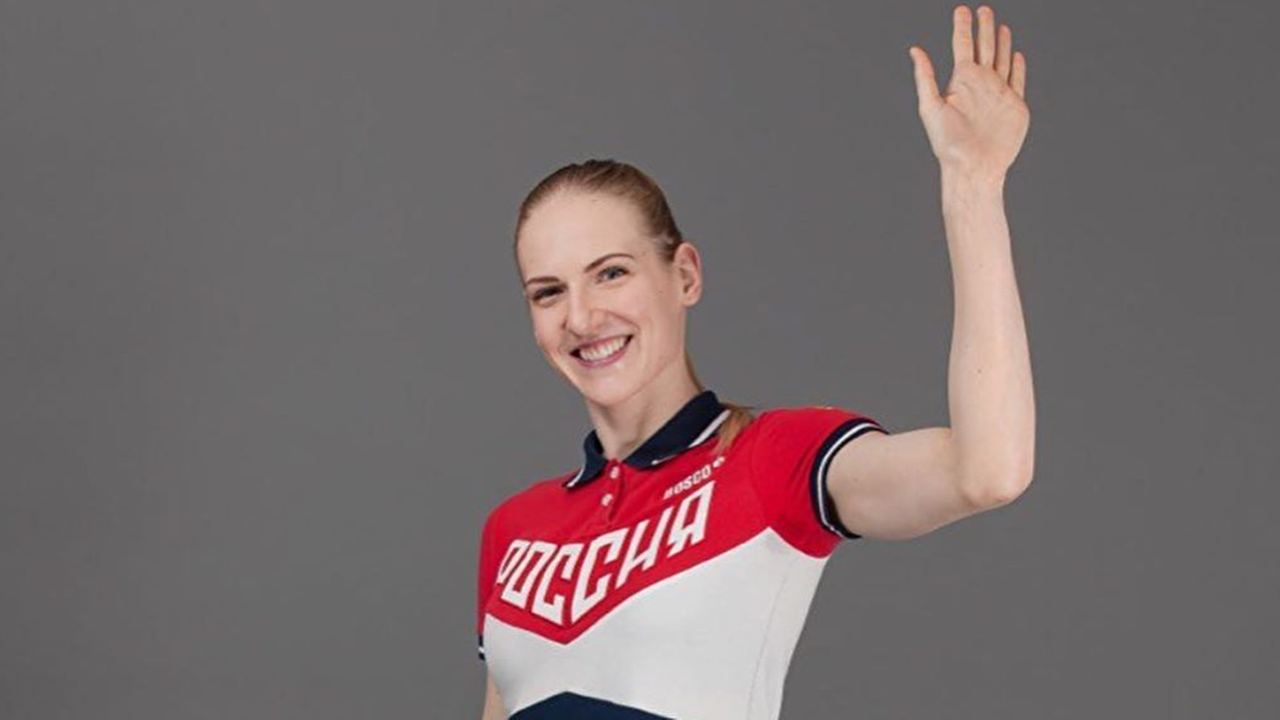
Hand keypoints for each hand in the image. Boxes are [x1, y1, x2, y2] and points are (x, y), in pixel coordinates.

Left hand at [908, 5, 1029, 182]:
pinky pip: (1017, 81)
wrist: (974, 166)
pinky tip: (1016, 55)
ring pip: (1001, 61)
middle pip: (984, 49)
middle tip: (984, 9)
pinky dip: (1018, 67)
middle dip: (984, 29)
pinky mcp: (1015, 105)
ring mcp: (998, 94)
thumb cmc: (948, 143)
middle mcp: (980, 85)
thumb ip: (925, 77)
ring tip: (1000, 26)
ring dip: (1001, 43)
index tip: (962, 10)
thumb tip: (914, 49)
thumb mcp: (931, 106)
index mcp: (961, 81)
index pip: (962, 46)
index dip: (962, 27)